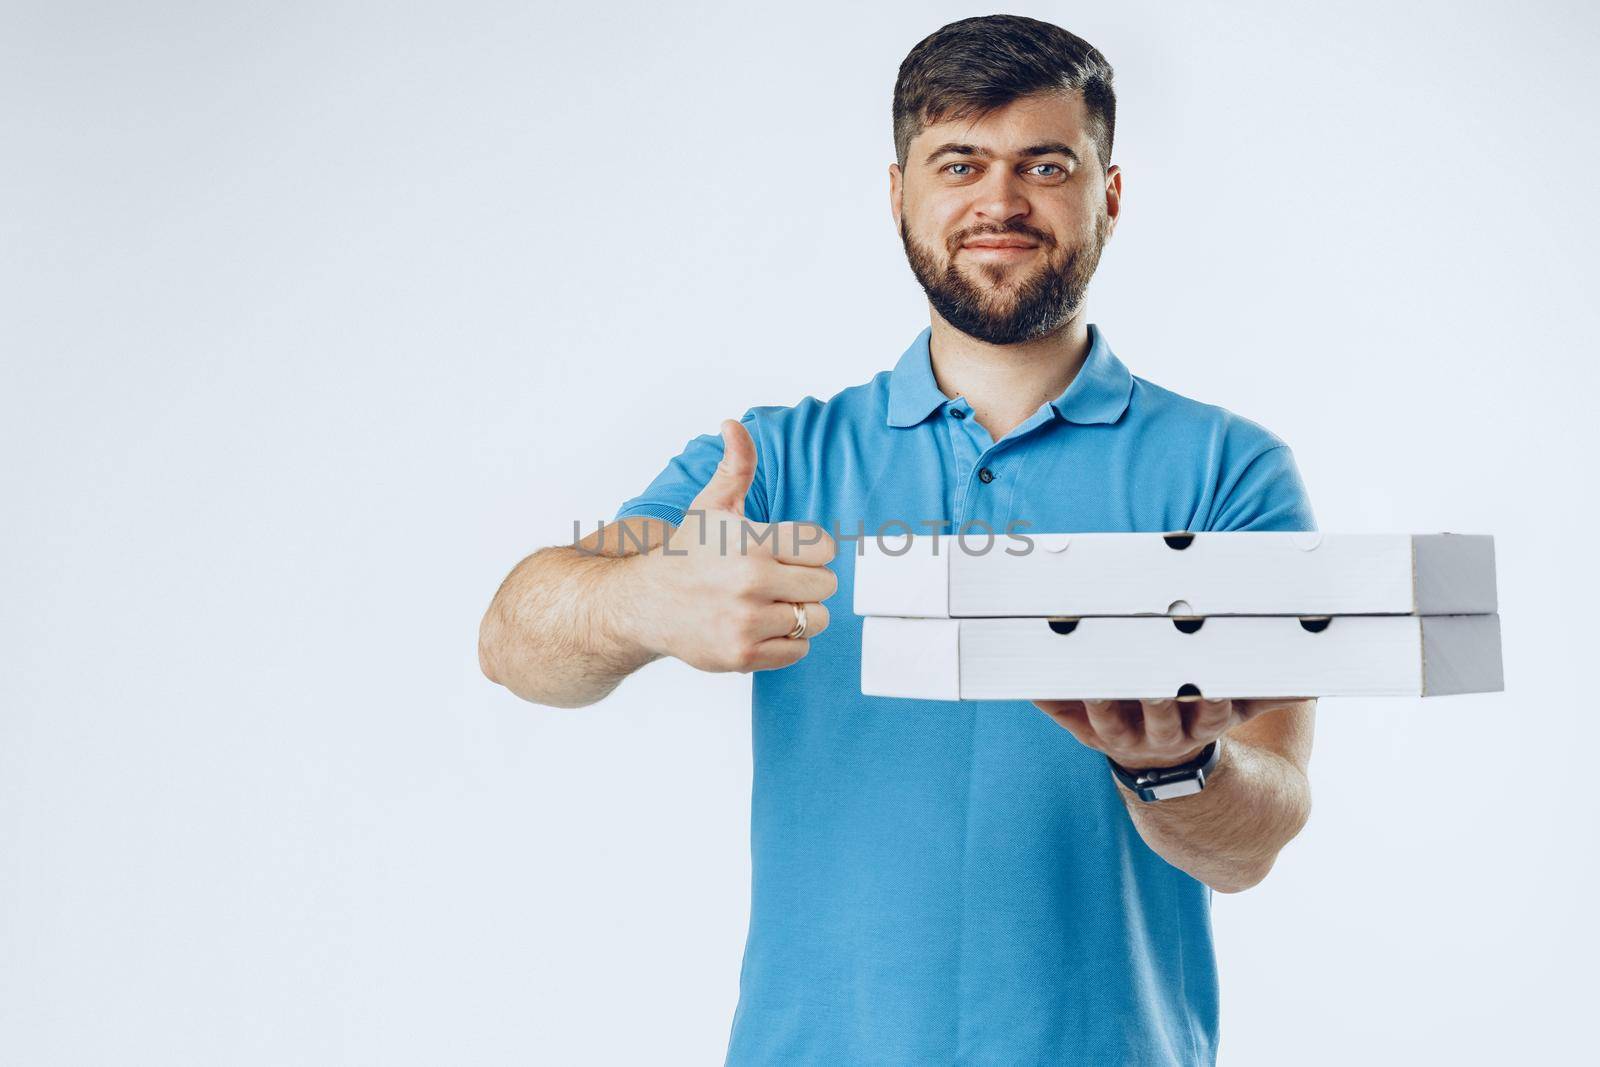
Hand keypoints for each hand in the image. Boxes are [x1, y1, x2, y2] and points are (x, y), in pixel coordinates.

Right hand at [633, 419, 837, 673]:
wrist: (645, 603)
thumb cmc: (688, 552)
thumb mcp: (711, 504)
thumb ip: (736, 465)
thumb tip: (733, 424)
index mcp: (752, 542)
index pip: (824, 547)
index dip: (811, 549)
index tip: (790, 551)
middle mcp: (751, 582)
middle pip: (826, 585)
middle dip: (809, 581)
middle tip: (781, 579)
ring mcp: (747, 622)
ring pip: (815, 619)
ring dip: (800, 612)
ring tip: (773, 602)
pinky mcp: (742, 654)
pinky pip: (798, 650)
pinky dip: (787, 641)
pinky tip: (762, 625)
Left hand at [1031, 697, 1306, 769]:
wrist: (1168, 782)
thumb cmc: (1201, 725)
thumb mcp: (1235, 714)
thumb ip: (1267, 696)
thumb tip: (1314, 682)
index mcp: (1198, 725)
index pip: (1207, 711)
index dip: (1206, 700)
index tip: (1206, 684)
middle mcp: (1159, 734)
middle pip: (1154, 713)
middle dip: (1150, 695)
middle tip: (1145, 676)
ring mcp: (1120, 735)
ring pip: (1105, 716)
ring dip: (1093, 697)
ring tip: (1083, 676)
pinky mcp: (1085, 730)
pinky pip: (1062, 712)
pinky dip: (1045, 695)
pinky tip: (1027, 677)